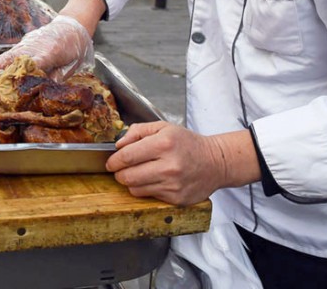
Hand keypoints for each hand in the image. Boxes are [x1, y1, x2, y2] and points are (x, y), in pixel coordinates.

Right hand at [0, 14, 93, 80]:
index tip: (11, 82)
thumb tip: (42, 93)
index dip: (23, 72)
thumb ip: (56, 78)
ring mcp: (27, 44)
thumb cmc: (73, 48)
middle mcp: (36, 46)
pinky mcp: (23, 45)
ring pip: (8, 56)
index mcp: (51, 51)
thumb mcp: (70, 65)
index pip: (36, 62)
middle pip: (14, 58)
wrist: (73, 27)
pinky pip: (9, 55)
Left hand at [106, 123, 259, 205]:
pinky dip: (145, 189)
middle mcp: (169, 166)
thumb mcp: (164, 127)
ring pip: (135, 189)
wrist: (215, 162)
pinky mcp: (176, 199)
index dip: (114, 161)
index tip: (111, 162)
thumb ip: (138, 131)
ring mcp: (173, 185)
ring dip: (130, 182)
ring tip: (137, 173)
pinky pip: (148, 196)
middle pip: (127, 176)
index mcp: (164, 144)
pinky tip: (153, 180)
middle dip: (119, 173)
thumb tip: (119, 145)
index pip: (127, 156)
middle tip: (120, 169)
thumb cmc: (188, 143)